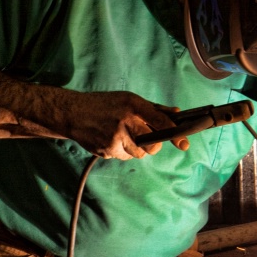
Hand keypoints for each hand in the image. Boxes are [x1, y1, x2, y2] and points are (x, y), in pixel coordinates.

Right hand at [65, 91, 189, 159]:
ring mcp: (114, 139)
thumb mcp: (128, 99)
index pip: (160, 121)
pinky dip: (122, 151)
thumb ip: (154, 108)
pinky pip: (123, 157)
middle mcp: (125, 122)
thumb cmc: (104, 104)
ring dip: (136, 148)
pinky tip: (112, 139)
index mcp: (133, 106)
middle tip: (145, 137)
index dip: (173, 133)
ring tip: (123, 135)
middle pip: (152, 145)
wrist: (72, 113)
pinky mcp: (106, 151)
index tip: (184, 144)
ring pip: (138, 154)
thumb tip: (176, 113)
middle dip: (153, 145)